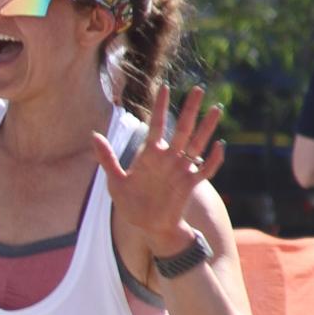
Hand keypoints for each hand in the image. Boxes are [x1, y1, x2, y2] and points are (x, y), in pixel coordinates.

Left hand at [93, 85, 222, 252]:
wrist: (147, 226)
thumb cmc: (130, 203)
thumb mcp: (115, 181)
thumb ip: (107, 158)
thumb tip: (94, 135)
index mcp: (150, 155)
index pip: (156, 126)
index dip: (160, 108)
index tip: (164, 88)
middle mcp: (168, 159)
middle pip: (181, 130)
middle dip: (190, 110)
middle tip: (198, 89)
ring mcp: (180, 170)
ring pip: (196, 145)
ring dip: (206, 128)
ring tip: (216, 110)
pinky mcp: (189, 185)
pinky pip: (205, 170)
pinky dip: (213, 159)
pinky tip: (219, 145)